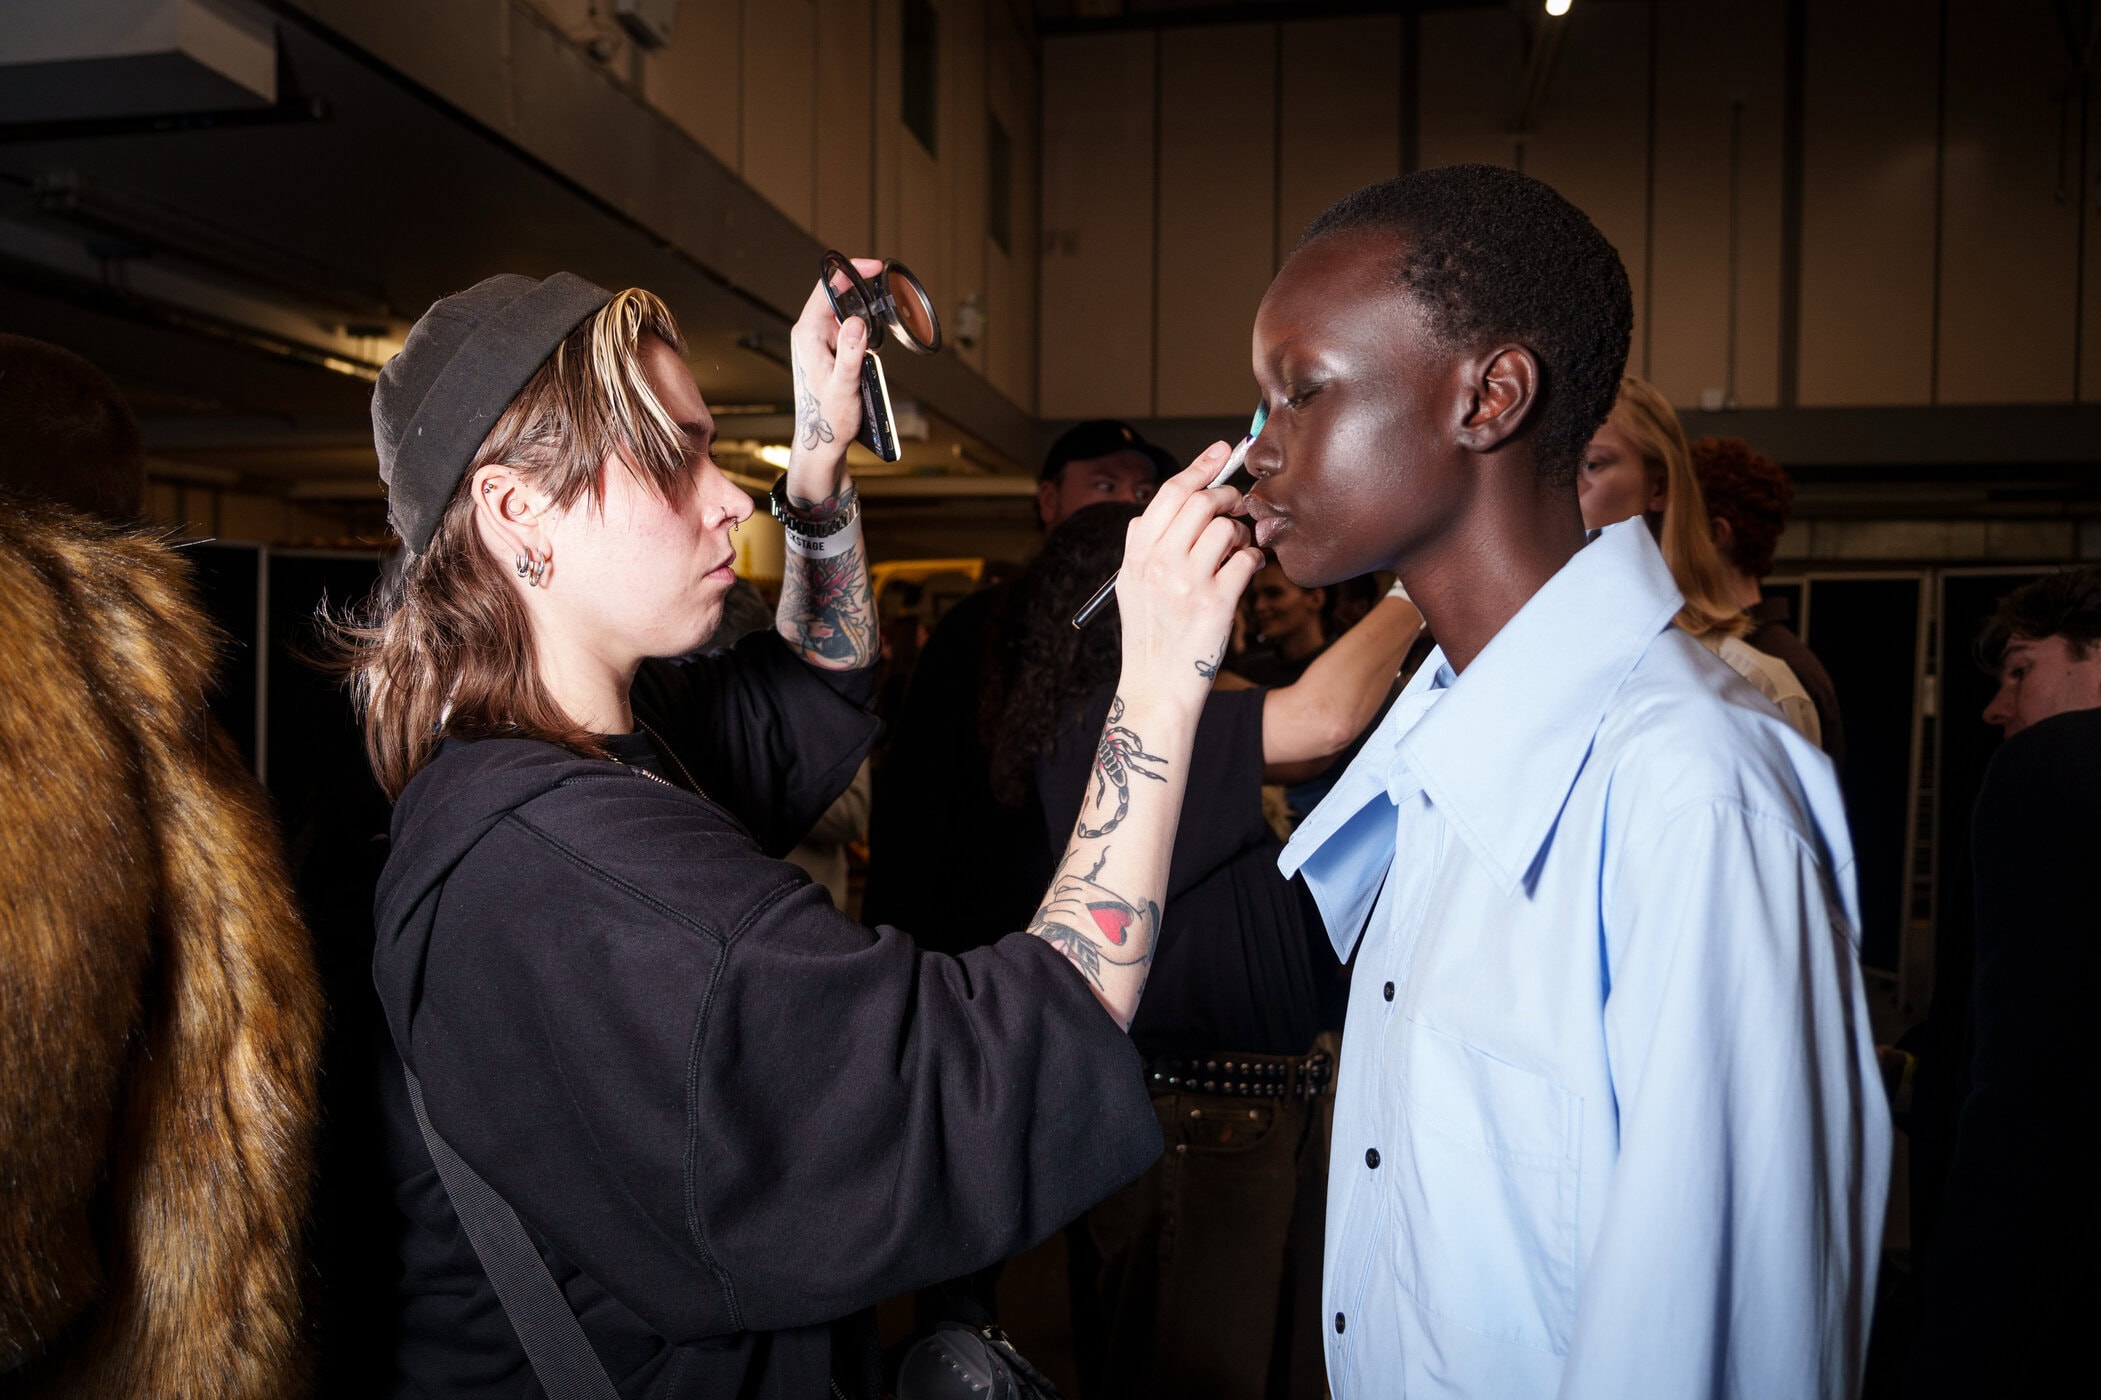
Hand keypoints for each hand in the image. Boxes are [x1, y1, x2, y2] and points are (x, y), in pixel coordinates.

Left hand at [785, 257, 878, 494]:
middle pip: (836, 294)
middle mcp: (809, 332)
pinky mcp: (828, 350)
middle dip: (861, 288)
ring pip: (843, 311)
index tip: (874, 266)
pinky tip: (874, 338)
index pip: (827, 288)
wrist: (822, 440)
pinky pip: (845, 327)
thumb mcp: (845, 386)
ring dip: (863, 310)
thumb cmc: (829, 417)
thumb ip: (851, 352)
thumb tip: (857, 321)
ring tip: (882, 317)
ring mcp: (818, 340)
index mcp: (807, 334)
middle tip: (886, 287)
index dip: (850, 271)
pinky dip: (862, 326)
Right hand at [1115, 443, 1263, 708]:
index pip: (1169, 493)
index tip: (1222, 451)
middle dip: (1227, 497)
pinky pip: (1246, 560)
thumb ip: (1140, 548)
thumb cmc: (1149, 637)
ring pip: (1226, 528)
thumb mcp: (1129, 587)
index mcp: (1136, 554)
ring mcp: (1187, 582)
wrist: (1156, 687)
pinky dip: (1253, 559)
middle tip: (1237, 506)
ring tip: (1239, 547)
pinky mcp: (1216, 603)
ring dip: (1241, 532)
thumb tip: (1152, 512)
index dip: (1200, 466)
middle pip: (1202, 502)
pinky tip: (1248, 568)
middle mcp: (1158, 563)